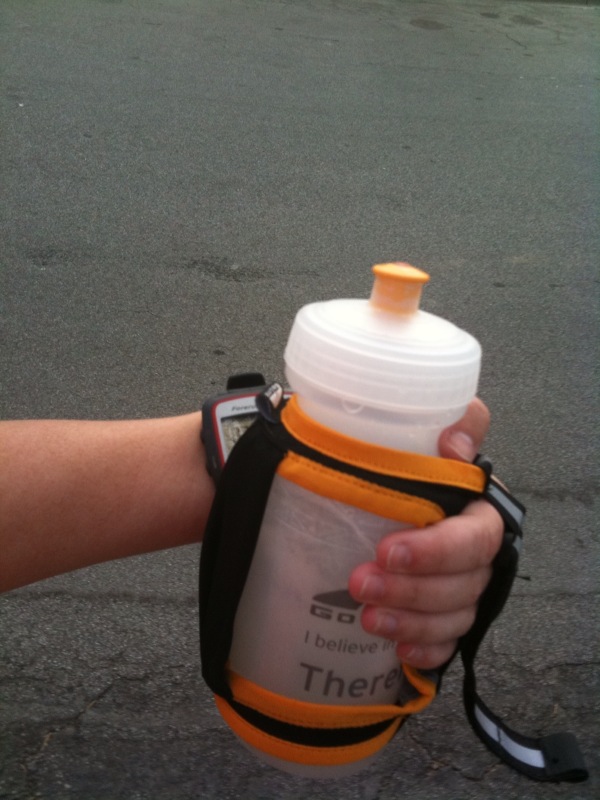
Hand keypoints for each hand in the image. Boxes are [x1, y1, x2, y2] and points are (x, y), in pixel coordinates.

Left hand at [347, 398, 503, 670]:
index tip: (388, 550)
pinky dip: (426, 651)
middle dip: (411, 589)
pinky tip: (397, 651)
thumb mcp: (438, 437)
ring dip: (411, 622)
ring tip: (367, 619)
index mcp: (479, 514)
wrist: (402, 497)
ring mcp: (467, 591)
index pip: (475, 538)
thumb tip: (452, 439)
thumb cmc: (421, 467)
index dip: (437, 550)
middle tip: (360, 583)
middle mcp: (480, 557)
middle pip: (463, 584)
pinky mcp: (451, 617)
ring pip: (455, 617)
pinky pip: (449, 645)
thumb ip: (460, 425)